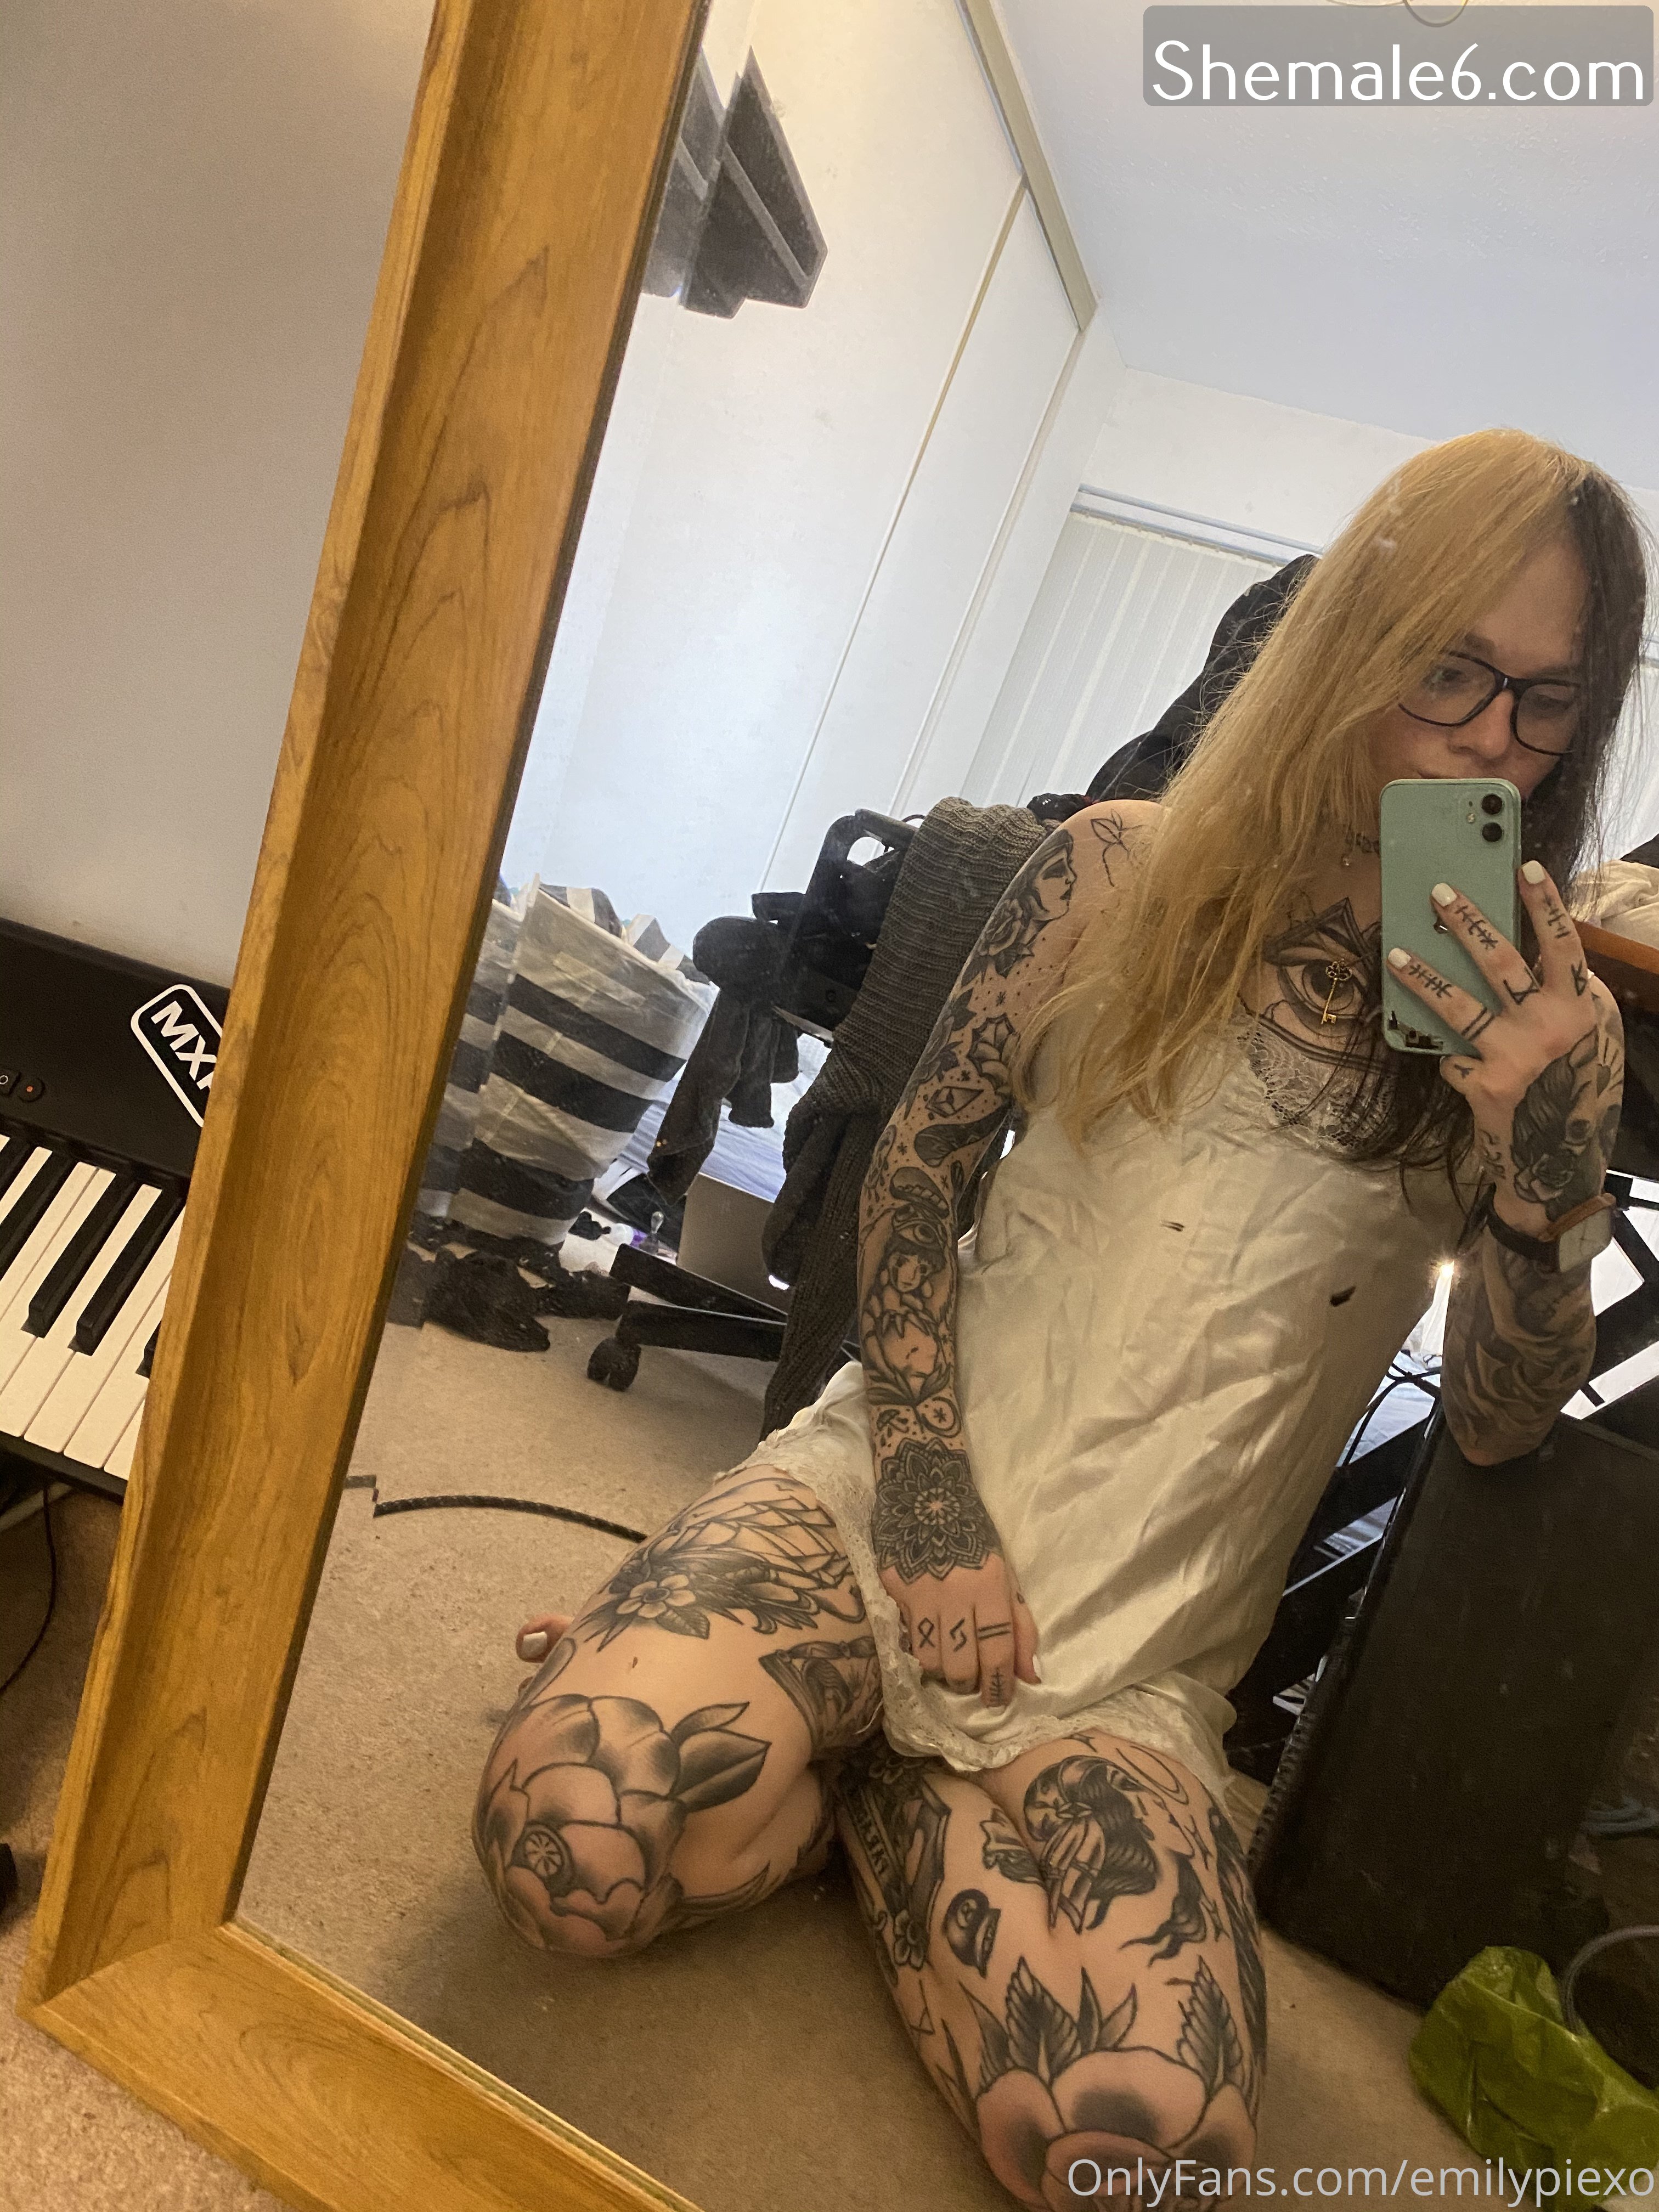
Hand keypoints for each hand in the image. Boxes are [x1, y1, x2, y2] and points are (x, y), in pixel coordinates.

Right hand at [870, 1435, 1039, 1706]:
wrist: (926, 1493)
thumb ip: (1020, 1625)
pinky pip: (906, 1638)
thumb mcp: (1006, 1575)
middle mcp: (956, 1591)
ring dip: (941, 1671)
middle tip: (970, 1680)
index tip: (998, 1700)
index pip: (997, 1650)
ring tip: (947, 1663)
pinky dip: (918, 1648)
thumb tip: (1031, 1676)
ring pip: (928, 1660)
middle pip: (960, 1665)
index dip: (998, 1685)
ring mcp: (920, 1592)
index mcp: (990, 1585)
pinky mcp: (893, 1589)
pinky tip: (926, 1640)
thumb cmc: (974, 1536)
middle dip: (968, 1683)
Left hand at [1386, 861, 1621, 1228]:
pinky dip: (1447, 1056)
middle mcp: (1552, 1029)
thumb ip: (1569, 998)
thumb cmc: (1577, 1093)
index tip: (1524, 867)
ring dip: (1425, 977)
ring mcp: (1516, 1058)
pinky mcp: (1485, 1087)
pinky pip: (1451, 1057)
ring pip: (1460, 1005)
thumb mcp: (1591, 1039)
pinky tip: (1447, 1060)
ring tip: (1397, 955)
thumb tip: (1533, 952)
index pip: (1563, 946)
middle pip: (1503, 963)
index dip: (1546, 904)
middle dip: (1469, 924)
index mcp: (1581, 1010)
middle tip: (1439, 893)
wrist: (1560, 1164)